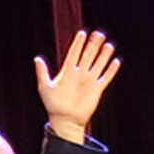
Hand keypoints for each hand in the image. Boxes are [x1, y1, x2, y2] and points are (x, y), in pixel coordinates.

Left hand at [33, 29, 119, 143]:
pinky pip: (105, 78)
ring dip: (104, 55)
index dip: (78, 44)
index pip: (74, 54)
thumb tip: (37, 59)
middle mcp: (79, 75)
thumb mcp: (45, 87)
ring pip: (98, 65)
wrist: (65, 120)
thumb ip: (42, 72)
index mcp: (67, 72)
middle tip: (99, 34)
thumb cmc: (53, 105)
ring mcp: (89, 82)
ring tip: (109, 45)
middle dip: (93, 45)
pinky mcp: (97, 90)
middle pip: (88, 56)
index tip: (82, 33)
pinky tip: (116, 62)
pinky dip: (111, 70)